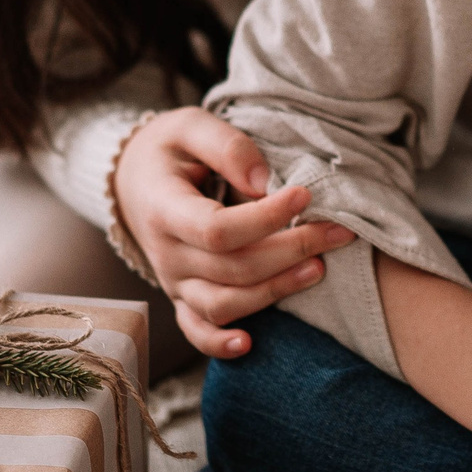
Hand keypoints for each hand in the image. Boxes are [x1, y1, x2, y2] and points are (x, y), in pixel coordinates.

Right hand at [111, 107, 355, 357]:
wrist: (133, 179)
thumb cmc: (169, 149)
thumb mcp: (189, 126)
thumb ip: (227, 146)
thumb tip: (265, 183)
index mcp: (163, 209)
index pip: (218, 229)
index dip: (266, 218)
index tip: (306, 194)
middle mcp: (166, 253)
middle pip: (232, 268)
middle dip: (291, 250)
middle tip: (338, 230)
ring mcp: (173, 281)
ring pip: (224, 303)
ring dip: (275, 291)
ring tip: (319, 269)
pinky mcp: (182, 296)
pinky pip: (196, 331)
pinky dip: (219, 344)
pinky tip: (249, 345)